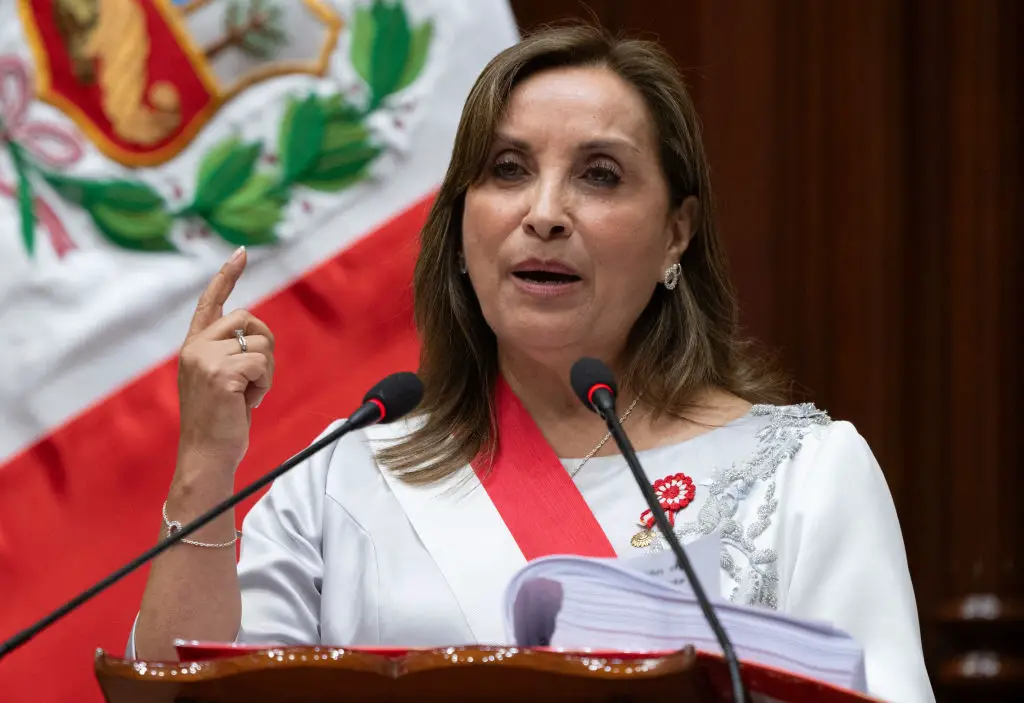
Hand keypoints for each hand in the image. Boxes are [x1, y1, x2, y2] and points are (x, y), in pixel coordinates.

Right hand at [176, 246, 274, 471]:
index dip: (227, 276)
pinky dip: (265, 384)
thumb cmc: (219, 422)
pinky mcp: (221, 373)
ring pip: (261, 343)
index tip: (241, 253)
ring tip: (248, 395)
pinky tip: (249, 402)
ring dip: (266, 371)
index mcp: (194, 346)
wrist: (206, 455)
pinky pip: (262, 364)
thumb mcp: (221, 379)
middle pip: (249, 319)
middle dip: (264, 346)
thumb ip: (230, 354)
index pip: (210, 302)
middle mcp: (195, 347)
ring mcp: (205, 359)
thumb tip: (256, 335)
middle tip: (255, 379)